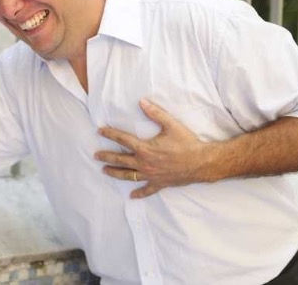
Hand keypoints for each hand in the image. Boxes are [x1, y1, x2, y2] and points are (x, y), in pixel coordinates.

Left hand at [94, 98, 213, 197]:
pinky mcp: (160, 183)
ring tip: (104, 171)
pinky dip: (139, 193)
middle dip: (107, 157)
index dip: (110, 134)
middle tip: (96, 155)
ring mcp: (151, 175)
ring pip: (128, 175)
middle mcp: (145, 163)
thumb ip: (155, 113)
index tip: (100, 131)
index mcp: (145, 148)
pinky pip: (146, 190)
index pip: (123, 139)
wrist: (201, 163)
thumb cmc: (186, 143)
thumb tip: (142, 102)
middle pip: (120, 159)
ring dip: (115, 172)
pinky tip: (131, 196)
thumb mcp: (171, 125)